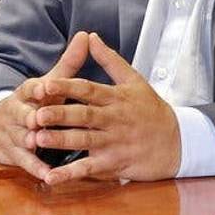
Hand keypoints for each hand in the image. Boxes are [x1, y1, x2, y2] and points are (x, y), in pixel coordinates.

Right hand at [0, 31, 90, 180]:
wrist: (0, 124)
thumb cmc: (34, 102)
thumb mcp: (49, 83)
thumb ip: (69, 63)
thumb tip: (85, 35)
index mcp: (26, 93)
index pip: (29, 87)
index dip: (36, 88)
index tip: (44, 87)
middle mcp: (16, 112)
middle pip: (21, 113)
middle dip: (28, 116)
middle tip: (37, 119)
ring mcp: (13, 133)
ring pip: (20, 137)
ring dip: (28, 141)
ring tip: (36, 143)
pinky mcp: (13, 154)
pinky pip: (24, 161)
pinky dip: (35, 167)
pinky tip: (47, 174)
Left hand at [31, 33, 180, 183]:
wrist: (178, 142)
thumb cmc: (152, 109)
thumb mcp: (134, 80)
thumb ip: (110, 59)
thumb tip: (90, 37)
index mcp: (116, 98)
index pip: (88, 89)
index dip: (67, 87)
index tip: (46, 84)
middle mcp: (114, 119)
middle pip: (84, 116)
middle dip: (59, 115)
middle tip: (36, 114)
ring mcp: (114, 143)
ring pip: (84, 141)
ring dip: (61, 141)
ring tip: (37, 139)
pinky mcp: (114, 163)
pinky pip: (89, 169)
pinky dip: (70, 174)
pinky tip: (51, 177)